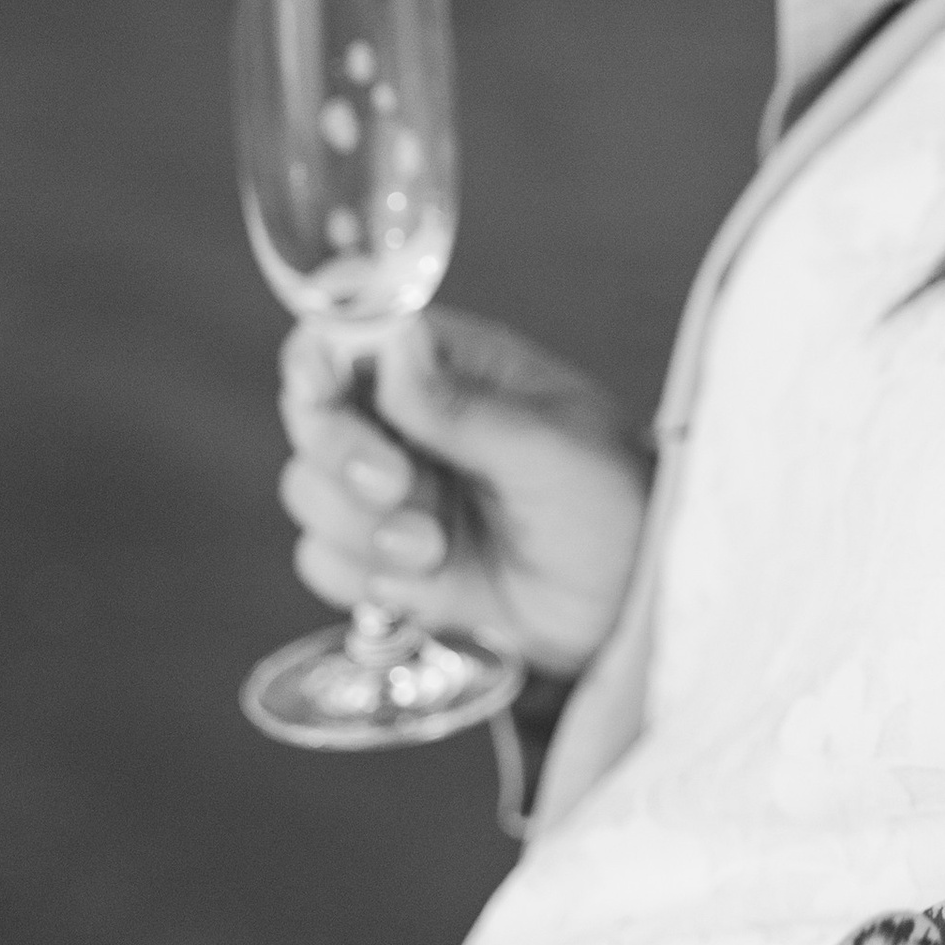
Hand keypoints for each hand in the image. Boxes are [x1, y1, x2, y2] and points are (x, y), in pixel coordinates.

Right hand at [278, 306, 650, 678]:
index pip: (349, 341)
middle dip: (344, 459)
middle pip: (313, 420)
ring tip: (438, 547)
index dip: (317, 363)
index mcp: (453, 368)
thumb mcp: (550, 448)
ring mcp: (399, 493)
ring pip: (310, 495)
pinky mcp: (391, 561)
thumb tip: (393, 345)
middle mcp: (412, 424)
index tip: (324, 395)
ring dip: (364, 529)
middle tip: (400, 486)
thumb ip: (463, 408)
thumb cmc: (615, 503)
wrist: (634, 603)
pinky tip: (430, 584)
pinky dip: (366, 578)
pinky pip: (326, 562)